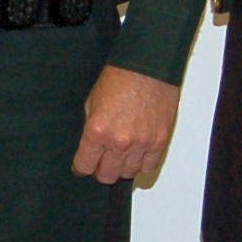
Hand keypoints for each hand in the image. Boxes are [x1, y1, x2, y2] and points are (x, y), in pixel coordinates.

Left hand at [72, 65, 181, 186]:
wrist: (148, 66)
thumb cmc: (120, 77)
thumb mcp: (92, 101)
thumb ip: (90, 128)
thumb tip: (91, 146)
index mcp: (97, 130)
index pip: (85, 165)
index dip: (81, 167)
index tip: (82, 166)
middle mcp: (119, 142)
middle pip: (107, 175)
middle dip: (101, 169)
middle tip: (102, 160)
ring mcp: (141, 144)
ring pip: (128, 173)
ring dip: (122, 166)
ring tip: (121, 153)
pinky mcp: (159, 141)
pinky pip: (149, 166)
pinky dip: (142, 163)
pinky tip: (137, 152)